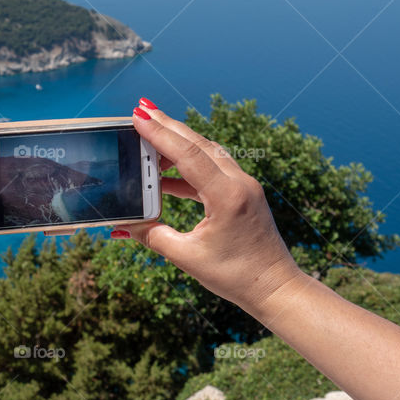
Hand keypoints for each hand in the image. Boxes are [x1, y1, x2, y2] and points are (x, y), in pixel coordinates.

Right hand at [113, 100, 304, 313]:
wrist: (275, 288)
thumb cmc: (235, 277)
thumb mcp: (187, 258)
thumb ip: (152, 236)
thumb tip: (123, 224)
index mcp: (227, 196)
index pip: (188, 154)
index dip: (159, 134)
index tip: (137, 115)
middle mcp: (239, 184)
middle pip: (198, 144)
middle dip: (167, 126)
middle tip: (140, 110)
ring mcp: (243, 186)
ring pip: (206, 152)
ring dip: (177, 143)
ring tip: (147, 137)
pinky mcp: (242, 193)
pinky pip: (211, 169)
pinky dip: (186, 166)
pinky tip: (164, 175)